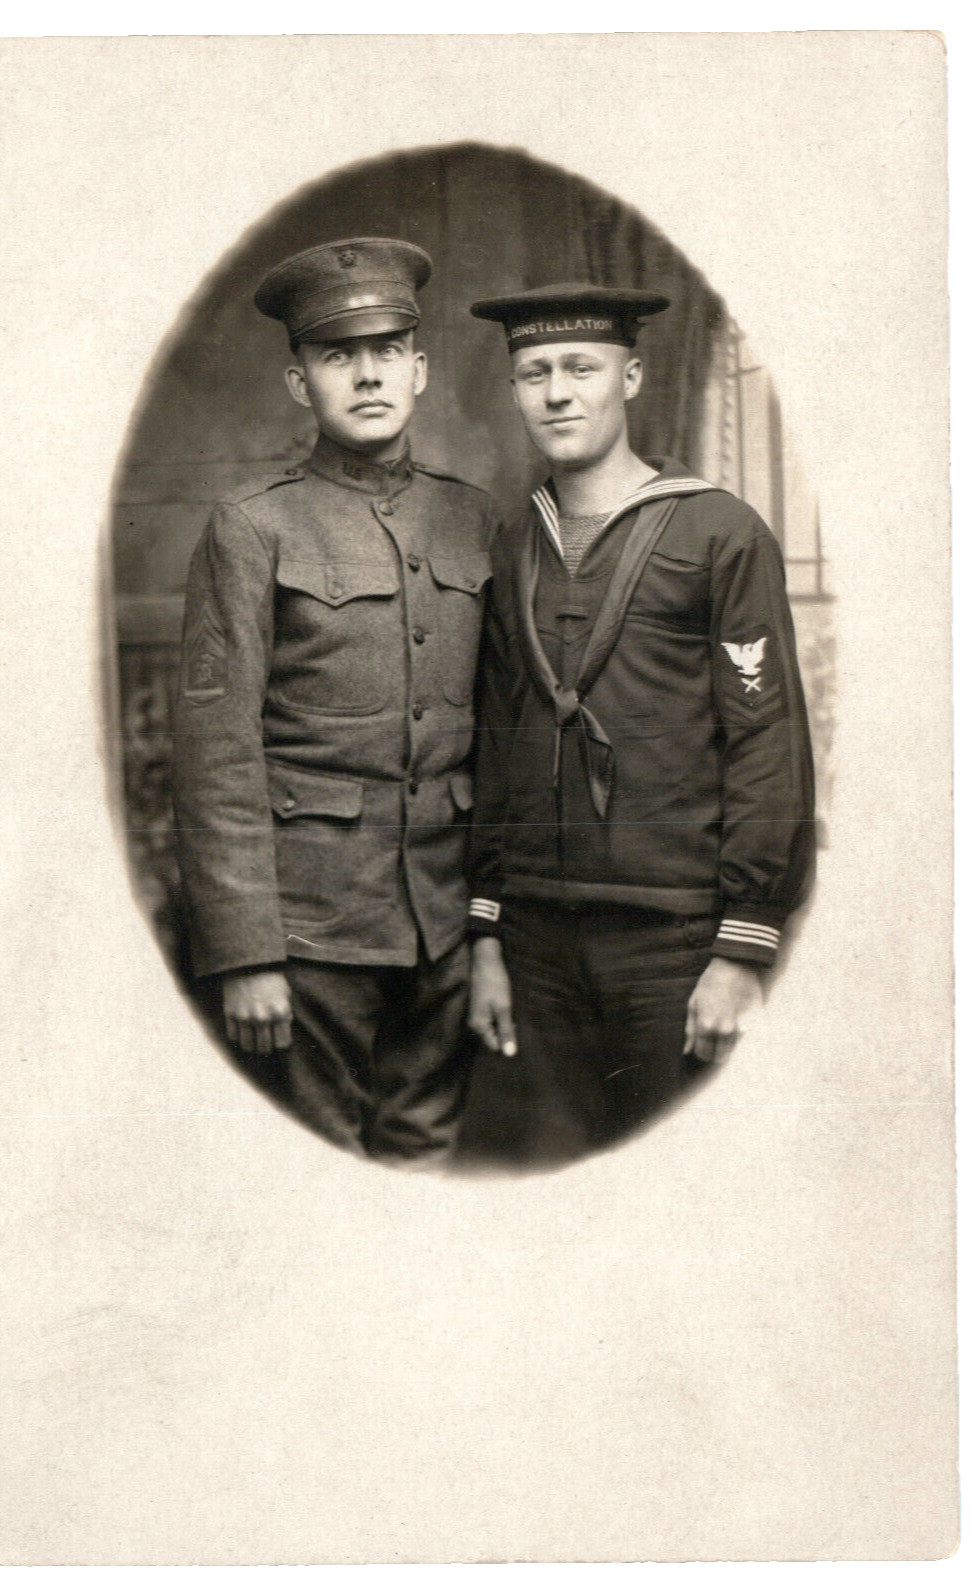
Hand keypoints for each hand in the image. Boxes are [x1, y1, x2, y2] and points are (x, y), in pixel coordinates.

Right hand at [222, 970, 292, 1054]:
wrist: (247, 963)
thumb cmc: (270, 978)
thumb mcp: (285, 995)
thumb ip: (285, 1015)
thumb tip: (282, 1032)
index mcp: (280, 1012)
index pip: (282, 1044)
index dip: (281, 1044)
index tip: (279, 1040)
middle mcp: (262, 1018)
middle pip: (264, 1049)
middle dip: (267, 1047)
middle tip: (266, 1041)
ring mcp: (244, 1017)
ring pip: (248, 1046)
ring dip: (252, 1045)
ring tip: (254, 1038)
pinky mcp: (230, 1014)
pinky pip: (233, 1037)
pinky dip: (238, 1036)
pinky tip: (243, 1030)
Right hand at [468, 937, 517, 1055]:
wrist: (486, 961)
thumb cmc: (495, 984)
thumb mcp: (503, 1008)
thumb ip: (506, 1031)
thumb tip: (510, 1055)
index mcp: (478, 1026)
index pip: (494, 1047)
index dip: (507, 1042)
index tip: (517, 1029)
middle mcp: (475, 1025)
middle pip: (493, 1040)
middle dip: (506, 1034)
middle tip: (517, 1020)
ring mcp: (477, 1017)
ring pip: (493, 1031)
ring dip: (505, 1026)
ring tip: (513, 1014)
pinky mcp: (481, 1010)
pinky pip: (492, 1022)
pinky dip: (501, 1019)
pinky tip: (508, 1010)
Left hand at [683, 957, 761, 1063]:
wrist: (735, 965)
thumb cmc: (710, 983)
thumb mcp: (693, 1003)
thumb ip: (690, 1030)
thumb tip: (687, 1051)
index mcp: (706, 1026)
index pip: (703, 1054)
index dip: (701, 1052)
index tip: (703, 1046)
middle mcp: (724, 1031)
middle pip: (720, 1057)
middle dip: (715, 1052)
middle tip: (714, 1040)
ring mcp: (742, 1027)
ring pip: (734, 1051)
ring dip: (729, 1045)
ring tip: (726, 1028)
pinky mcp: (755, 1022)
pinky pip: (747, 1038)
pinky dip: (741, 1036)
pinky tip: (738, 1022)